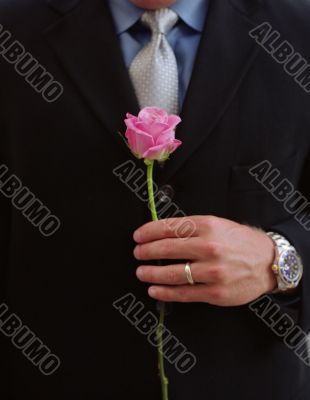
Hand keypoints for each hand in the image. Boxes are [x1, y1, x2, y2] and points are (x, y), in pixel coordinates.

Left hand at [133, 216, 276, 305]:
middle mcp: (209, 247)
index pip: (169, 227)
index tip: (138, 236)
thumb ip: (191, 228)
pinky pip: (184, 293)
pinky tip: (154, 290)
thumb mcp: (217, 224)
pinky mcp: (215, 292)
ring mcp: (212, 271)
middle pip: (167, 249)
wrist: (268, 261)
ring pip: (172, 273)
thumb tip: (162, 231)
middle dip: (146, 252)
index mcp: (208, 226)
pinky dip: (165, 293)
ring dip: (151, 273)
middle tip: (138, 253)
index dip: (149, 232)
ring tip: (141, 272)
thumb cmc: (240, 241)